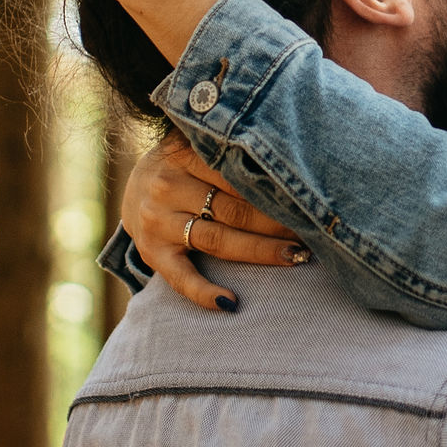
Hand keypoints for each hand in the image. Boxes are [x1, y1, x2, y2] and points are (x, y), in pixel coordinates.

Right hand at [123, 134, 310, 313]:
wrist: (133, 189)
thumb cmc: (183, 165)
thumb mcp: (196, 143)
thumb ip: (229, 144)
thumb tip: (287, 146)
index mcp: (182, 155)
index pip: (237, 174)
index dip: (276, 188)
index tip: (308, 197)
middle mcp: (167, 187)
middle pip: (234, 208)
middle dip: (277, 221)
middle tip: (313, 228)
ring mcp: (159, 222)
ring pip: (218, 240)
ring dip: (260, 251)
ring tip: (295, 256)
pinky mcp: (153, 253)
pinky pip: (180, 278)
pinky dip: (204, 293)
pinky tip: (230, 303)